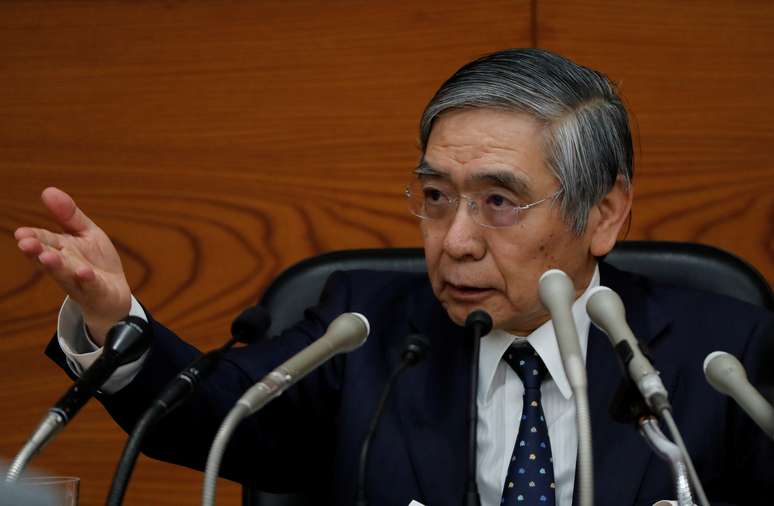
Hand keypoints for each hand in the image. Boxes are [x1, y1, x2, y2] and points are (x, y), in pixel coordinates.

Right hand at [15, 187, 131, 345]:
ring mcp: (80, 281)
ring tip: (48, 257)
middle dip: (38, 252)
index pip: (44, 241)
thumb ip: (69, 216)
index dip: (33, 237)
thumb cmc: (96, 262)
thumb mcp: (87, 233)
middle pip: (50, 258)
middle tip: (25, 244)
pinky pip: (92, 286)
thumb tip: (47, 190)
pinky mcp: (98, 292)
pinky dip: (88, 280)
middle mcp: (66, 266)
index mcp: (61, 249)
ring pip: (66, 274)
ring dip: (57, 266)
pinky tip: (84, 272)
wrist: (113, 295)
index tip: (21, 234)